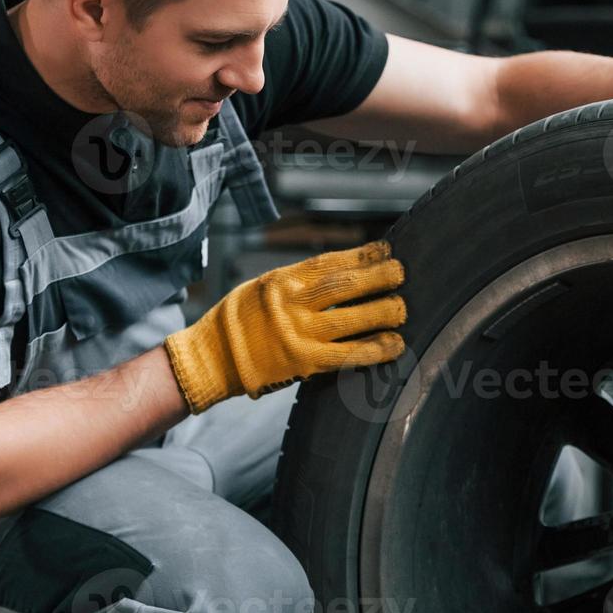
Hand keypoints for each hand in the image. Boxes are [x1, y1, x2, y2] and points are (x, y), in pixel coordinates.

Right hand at [163, 239, 406, 413]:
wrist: (210, 359)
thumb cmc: (236, 322)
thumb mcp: (260, 288)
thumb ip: (295, 282)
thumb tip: (337, 272)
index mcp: (281, 281)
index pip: (329, 262)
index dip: (361, 255)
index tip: (386, 249)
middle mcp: (291, 304)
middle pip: (345, 285)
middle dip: (377, 277)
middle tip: (401, 273)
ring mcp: (298, 334)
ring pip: (351, 318)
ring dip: (382, 312)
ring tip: (402, 308)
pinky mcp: (303, 363)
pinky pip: (347, 355)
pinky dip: (374, 349)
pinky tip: (394, 345)